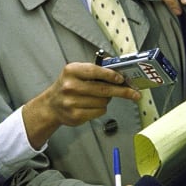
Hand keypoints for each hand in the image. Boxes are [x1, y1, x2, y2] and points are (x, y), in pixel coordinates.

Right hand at [22, 62, 140, 148]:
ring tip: (99, 97)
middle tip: (134, 93)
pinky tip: (93, 105)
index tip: (122, 79)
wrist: (51, 105)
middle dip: (122, 91)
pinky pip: (99, 112)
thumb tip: (118, 68)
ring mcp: (71, 102)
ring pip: (103, 102)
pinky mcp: (75, 116)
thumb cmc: (69, 86)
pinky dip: (101, 109)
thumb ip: (96, 69)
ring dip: (107, 100)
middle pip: (104, 89)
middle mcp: (70, 86)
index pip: (95, 71)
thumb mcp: (77, 72)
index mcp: (71, 71)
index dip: (111, 75)